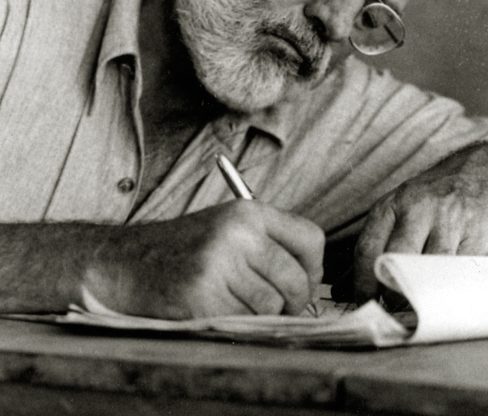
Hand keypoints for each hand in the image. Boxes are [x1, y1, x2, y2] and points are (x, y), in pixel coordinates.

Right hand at [84, 200, 324, 318]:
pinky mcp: (202, 297)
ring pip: (272, 306)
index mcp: (248, 211)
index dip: (313, 267)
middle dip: (294, 302)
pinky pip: (243, 322)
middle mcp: (238, 233)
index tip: (304, 280)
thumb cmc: (184, 249)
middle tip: (280, 307)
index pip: (311, 238)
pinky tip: (217, 310)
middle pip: (297, 279)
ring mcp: (219, 264)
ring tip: (238, 304)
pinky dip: (236, 324)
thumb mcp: (228, 227)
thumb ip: (269, 243)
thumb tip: (312, 278)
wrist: (125, 261)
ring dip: (261, 315)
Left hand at [353, 142, 487, 302]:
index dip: (363, 284)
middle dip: (391, 293)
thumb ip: (378, 245)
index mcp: (392, 205)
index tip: (365, 305)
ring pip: (428, 268)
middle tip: (392, 311)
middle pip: (395, 259)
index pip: (367, 250)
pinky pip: (459, 270)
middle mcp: (417, 209)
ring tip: (417, 308)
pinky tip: (444, 294)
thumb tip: (347, 289)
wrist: (486, 170)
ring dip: (421, 295)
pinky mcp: (477, 233)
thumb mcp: (402, 209)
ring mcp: (448, 220)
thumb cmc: (437, 197)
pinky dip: (449, 287)